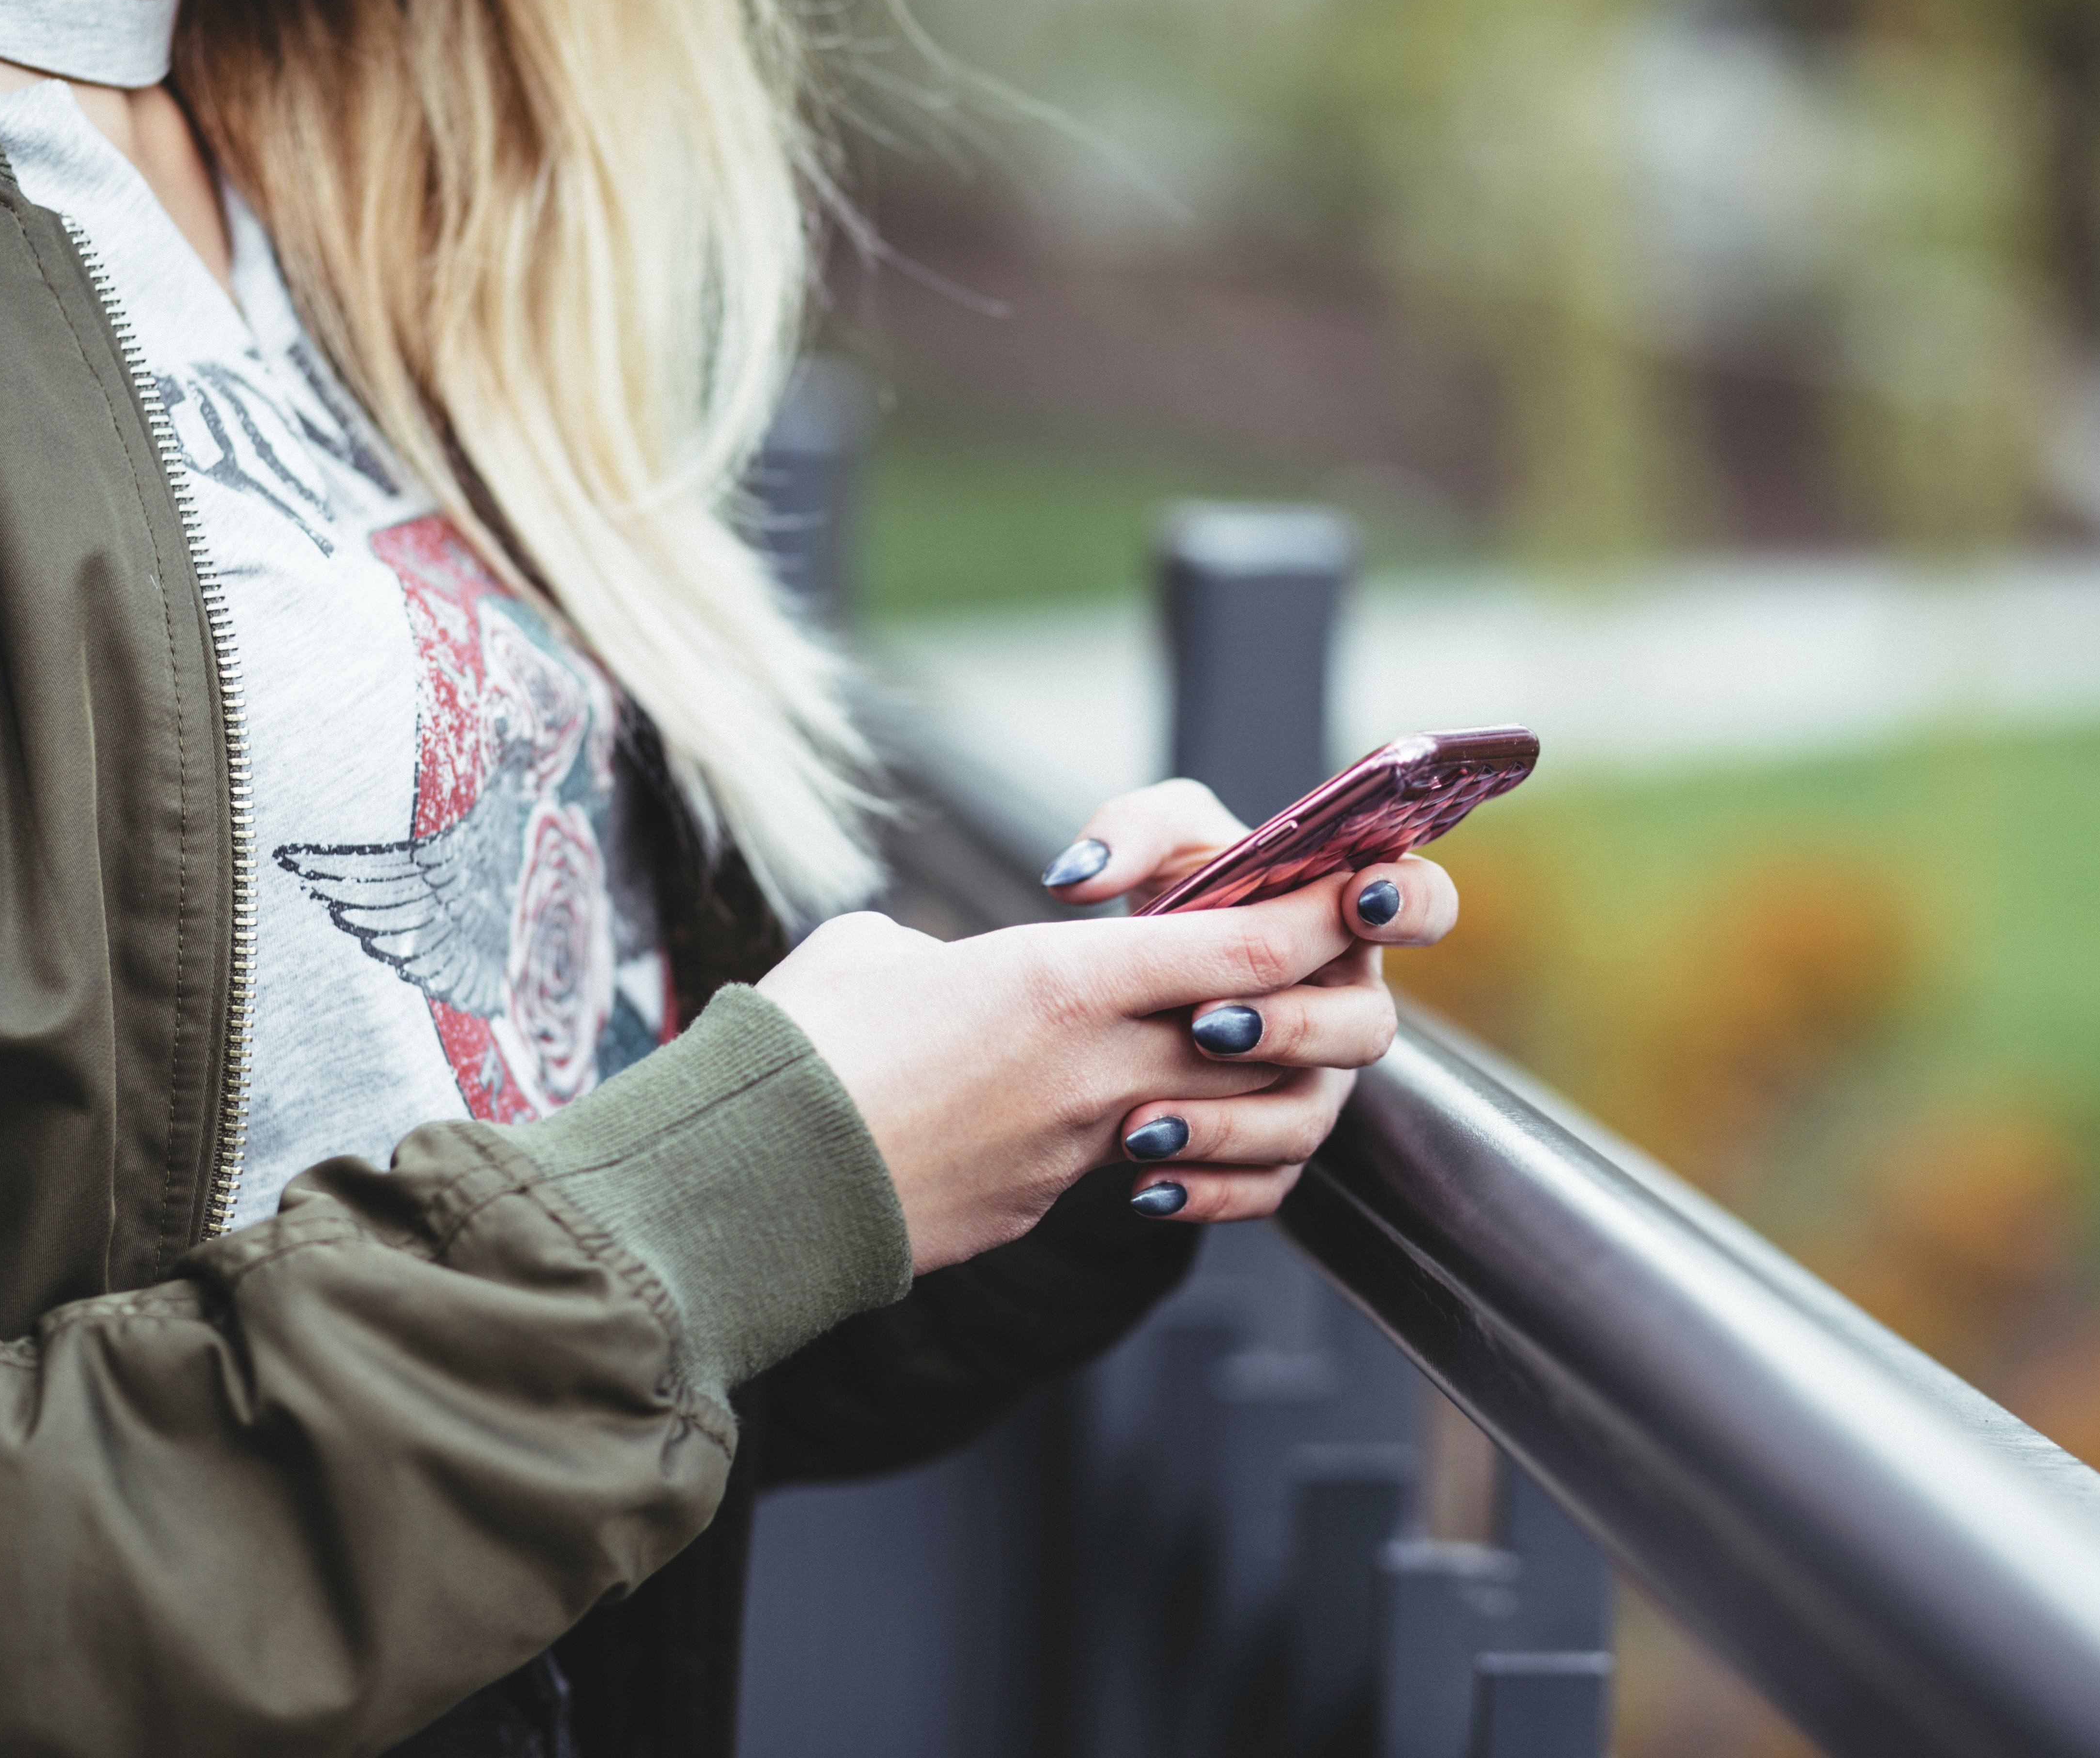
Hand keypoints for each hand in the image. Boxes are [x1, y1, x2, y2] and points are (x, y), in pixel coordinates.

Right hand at [760, 875, 1356, 1272]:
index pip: (1243, 950)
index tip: (1349, 894)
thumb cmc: (800, 1044)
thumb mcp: (877, 953)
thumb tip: (952, 972)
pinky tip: (1116, 1124)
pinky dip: (1150, 1142)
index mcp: (1061, 982)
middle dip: (1299, 1006)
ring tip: (1204, 1054)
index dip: (1314, 920)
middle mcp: (1094, 1068)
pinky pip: (1132, 1167)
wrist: (750, 1184)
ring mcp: (1076, 1148)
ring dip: (1232, 1085)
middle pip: (1259, 1037)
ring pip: (1212, 1111)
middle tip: (1298, 974)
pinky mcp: (1043, 1205)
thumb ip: (949, 950)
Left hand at [1035, 780, 1459, 1223]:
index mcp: (1346, 919)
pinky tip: (1147, 1186)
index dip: (1410, 904)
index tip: (1358, 899)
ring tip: (1145, 1123)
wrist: (1133, 987)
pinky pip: (1265, 1186)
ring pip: (1307, 1119)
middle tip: (1207, 1023)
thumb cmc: (1176, 896)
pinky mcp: (1275, 1148)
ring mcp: (1316, 1083)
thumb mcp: (1157, 843)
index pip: (1424, 904)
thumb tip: (1080, 878)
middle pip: (1367, 1028)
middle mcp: (1345, 1006)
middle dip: (1292, 1027)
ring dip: (1231, 1124)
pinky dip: (1208, 1192)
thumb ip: (1130, 832)